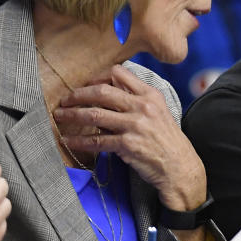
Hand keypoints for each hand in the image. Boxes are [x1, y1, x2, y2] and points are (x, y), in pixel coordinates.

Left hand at [52, 65, 207, 210]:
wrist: (180, 167)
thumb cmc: (167, 141)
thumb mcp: (158, 113)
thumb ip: (135, 102)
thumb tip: (104, 100)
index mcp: (150, 95)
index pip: (119, 73)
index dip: (97, 77)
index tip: (86, 85)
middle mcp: (142, 107)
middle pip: (102, 92)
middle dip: (78, 95)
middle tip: (65, 100)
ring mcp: (135, 125)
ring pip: (95, 115)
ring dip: (72, 115)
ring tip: (59, 116)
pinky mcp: (127, 145)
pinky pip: (97, 140)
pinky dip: (79, 141)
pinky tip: (69, 140)